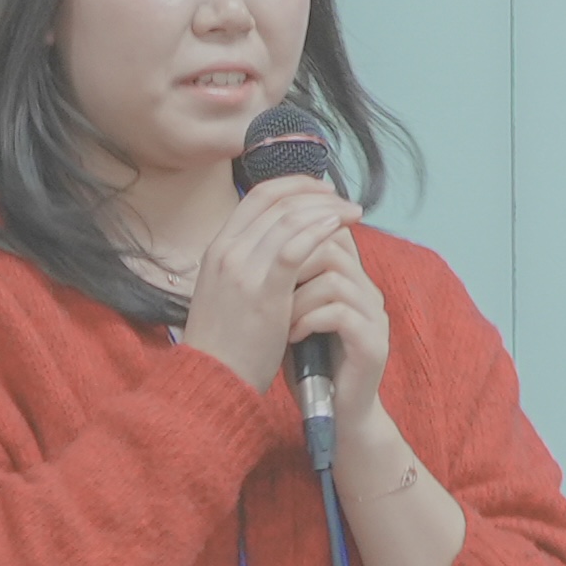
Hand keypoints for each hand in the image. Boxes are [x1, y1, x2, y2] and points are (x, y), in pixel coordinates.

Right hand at [180, 178, 359, 388]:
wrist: (213, 380)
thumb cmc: (226, 342)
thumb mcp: (227, 292)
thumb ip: (248, 264)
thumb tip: (280, 245)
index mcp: (217, 247)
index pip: (258, 196)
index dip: (295, 186)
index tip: (322, 192)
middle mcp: (227, 250)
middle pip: (277, 201)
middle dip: (317, 195)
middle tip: (345, 202)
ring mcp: (242, 269)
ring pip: (289, 218)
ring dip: (326, 210)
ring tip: (353, 215)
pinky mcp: (263, 291)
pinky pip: (294, 248)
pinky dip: (318, 231)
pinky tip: (338, 229)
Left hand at [276, 221, 391, 415]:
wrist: (332, 412)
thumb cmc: (305, 360)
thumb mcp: (289, 313)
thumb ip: (283, 279)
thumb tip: (250, 244)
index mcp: (349, 277)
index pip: (329, 229)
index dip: (295, 234)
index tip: (265, 260)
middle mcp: (367, 289)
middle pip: (332, 246)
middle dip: (291, 266)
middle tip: (269, 289)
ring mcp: (374, 316)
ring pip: (334, 278)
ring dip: (296, 297)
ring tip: (278, 319)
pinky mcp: (373, 343)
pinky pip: (340, 313)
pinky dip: (308, 320)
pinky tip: (291, 336)